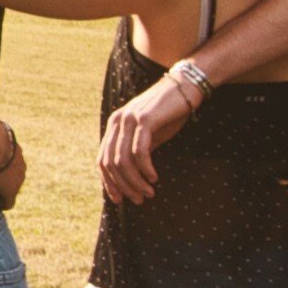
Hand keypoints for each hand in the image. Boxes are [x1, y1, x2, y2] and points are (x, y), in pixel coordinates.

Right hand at [0, 116, 27, 207]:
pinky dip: (4, 202)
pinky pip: (9, 201)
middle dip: (6, 178)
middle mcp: (21, 165)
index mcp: (16, 150)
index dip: (3, 165)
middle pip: (15, 175)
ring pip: (13, 187)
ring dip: (4, 190)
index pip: (12, 160)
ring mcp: (17, 178)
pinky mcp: (10, 190)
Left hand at [98, 75, 197, 202]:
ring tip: (148, 193)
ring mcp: (129, 119)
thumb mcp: (149, 134)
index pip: (102, 160)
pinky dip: (145, 169)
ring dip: (135, 181)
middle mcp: (117, 121)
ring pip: (124, 161)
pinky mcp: (145, 120)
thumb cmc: (169, 113)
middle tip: (138, 200)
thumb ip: (136, 152)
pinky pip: (140, 152)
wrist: (185, 88)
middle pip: (111, 163)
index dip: (109, 182)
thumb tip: (130, 179)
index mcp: (114, 125)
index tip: (119, 200)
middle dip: (123, 186)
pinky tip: (153, 179)